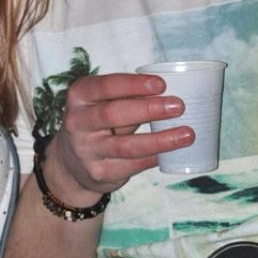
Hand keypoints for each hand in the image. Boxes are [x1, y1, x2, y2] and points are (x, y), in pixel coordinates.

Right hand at [43, 73, 194, 203]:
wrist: (71, 162)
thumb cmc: (96, 122)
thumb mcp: (100, 103)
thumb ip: (125, 97)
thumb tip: (168, 92)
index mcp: (79, 96)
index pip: (105, 86)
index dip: (134, 84)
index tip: (161, 84)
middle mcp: (77, 122)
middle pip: (114, 114)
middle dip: (148, 109)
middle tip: (178, 106)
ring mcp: (86, 150)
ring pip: (126, 145)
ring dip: (160, 139)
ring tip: (187, 134)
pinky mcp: (99, 173)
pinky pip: (132, 165)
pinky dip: (154, 157)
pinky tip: (173, 152)